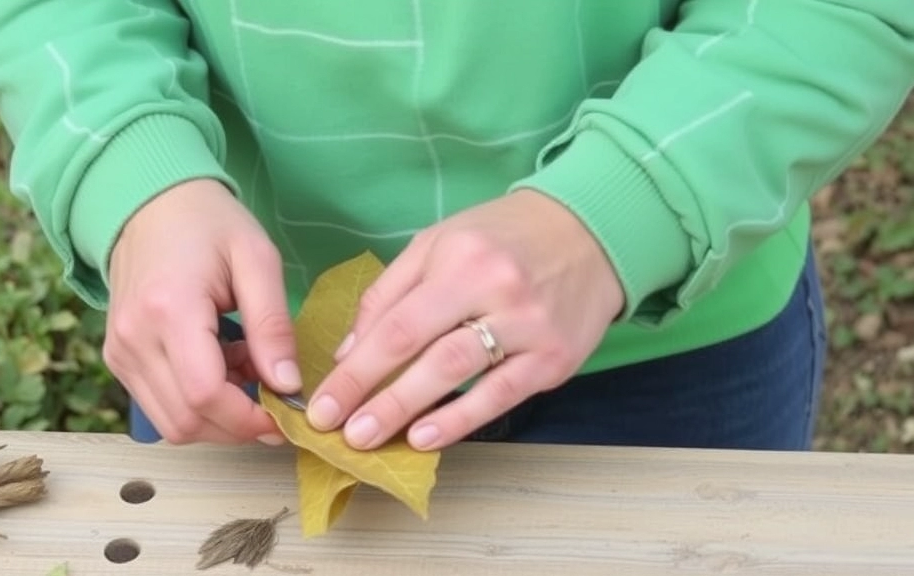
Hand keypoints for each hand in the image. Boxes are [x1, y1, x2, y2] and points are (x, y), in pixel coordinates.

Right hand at [103, 178, 301, 444]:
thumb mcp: (257, 260)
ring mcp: (120, 351)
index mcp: (169, 309)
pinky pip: (159, 405)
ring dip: (217, 416)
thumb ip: (273, 325)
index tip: (285, 412)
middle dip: (237, 425)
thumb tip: (287, 386)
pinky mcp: (118, 357)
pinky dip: (196, 403)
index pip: (204, 395)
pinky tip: (222, 367)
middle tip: (275, 398)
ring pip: (171, 424)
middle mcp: (134, 338)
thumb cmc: (209, 223)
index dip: (248, 419)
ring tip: (247, 372)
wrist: (150, 203)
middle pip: (186, 421)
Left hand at [305, 189, 624, 450]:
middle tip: (338, 431)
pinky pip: (502, 394)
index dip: (356, 369)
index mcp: (460, 259)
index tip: (323, 404)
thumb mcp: (439, 243)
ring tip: (371, 439)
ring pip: (461, 374)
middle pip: (425, 352)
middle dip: (375, 396)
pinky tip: (428, 437)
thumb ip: (390, 293)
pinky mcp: (556, 358)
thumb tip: (349, 351)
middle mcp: (496, 290)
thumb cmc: (503, 237)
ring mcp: (530, 326)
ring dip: (410, 411)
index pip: (396, 323)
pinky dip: (462, 419)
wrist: (591, 232)